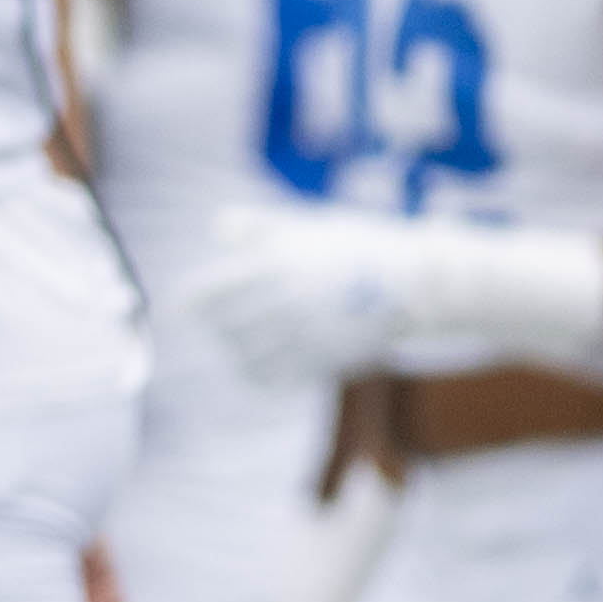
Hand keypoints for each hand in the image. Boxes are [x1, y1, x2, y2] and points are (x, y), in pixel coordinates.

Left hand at [182, 209, 602, 380]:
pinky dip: (256, 374)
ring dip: (236, 350)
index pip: (211, 292)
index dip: (191, 302)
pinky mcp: (324, 357)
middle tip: (220, 324)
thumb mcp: (310, 225)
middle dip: (218, 326)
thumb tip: (218, 226)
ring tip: (241, 343)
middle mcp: (287, 298)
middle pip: (225, 327)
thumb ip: (261, 227)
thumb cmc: (358, 246)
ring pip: (246, 354)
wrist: (418, 280)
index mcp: (278, 262)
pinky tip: (258, 366)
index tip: (184, 306)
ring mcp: (306, 331)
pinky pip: (273, 377)